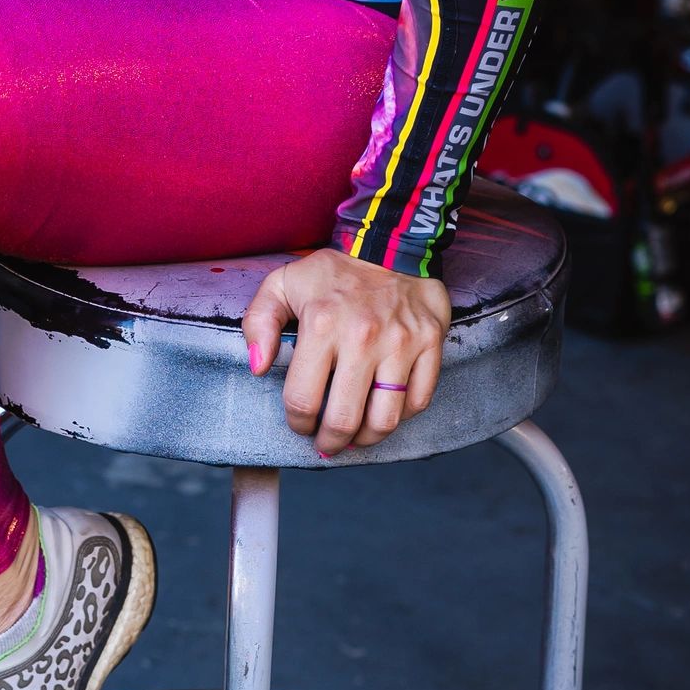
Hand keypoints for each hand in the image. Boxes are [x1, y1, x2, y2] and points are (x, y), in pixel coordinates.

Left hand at [242, 247, 449, 453]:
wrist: (391, 246)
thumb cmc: (332, 273)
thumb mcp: (282, 283)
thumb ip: (258, 322)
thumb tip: (258, 367)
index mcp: (322, 324)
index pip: (303, 400)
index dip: (298, 423)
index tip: (300, 424)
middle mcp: (363, 337)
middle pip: (345, 419)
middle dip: (331, 442)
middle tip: (326, 443)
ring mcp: (401, 343)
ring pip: (385, 419)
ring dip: (366, 439)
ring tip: (356, 437)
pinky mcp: (431, 344)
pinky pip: (418, 401)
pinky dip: (401, 417)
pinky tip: (384, 412)